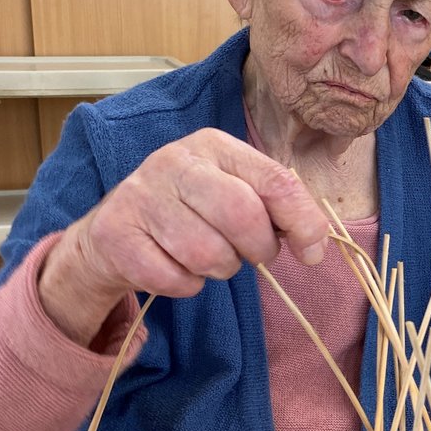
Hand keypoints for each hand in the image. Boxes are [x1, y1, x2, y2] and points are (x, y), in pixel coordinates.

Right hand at [38, 128, 328, 343]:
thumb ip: (277, 209)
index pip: (274, 180)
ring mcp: (140, 195)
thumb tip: (316, 244)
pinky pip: (173, 278)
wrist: (113, 233)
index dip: (302, 221)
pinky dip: (185, 285)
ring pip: (206, 252)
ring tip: (207, 257)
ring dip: (218, 269)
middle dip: (257, 249)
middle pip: (241, 215)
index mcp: (214, 146)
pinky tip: (175, 267)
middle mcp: (174, 161)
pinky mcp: (115, 234)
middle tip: (249, 255)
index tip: (314, 253)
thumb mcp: (233, 194)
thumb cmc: (189, 213)